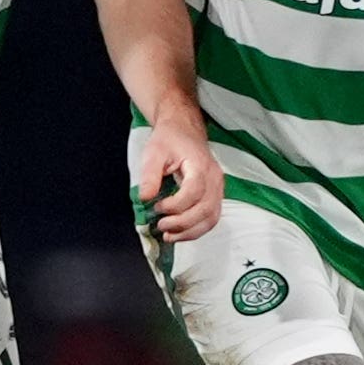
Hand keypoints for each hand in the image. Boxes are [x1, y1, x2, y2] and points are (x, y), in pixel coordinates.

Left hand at [132, 119, 222, 242]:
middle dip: (182, 223)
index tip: (157, 206)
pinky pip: (211, 218)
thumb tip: (145, 199)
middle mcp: (214, 178)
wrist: (184, 129)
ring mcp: (218, 188)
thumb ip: (149, 175)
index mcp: (199, 165)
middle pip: (205, 209)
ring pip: (211, 218)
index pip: (194, 192)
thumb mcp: (153, 152)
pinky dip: (196, 229)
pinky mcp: (215, 195)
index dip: (175, 205)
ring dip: (190, 232)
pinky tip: (179, 233)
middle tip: (161, 225)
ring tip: (169, 235)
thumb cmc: (169, 139)